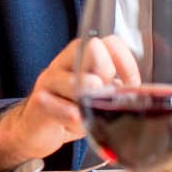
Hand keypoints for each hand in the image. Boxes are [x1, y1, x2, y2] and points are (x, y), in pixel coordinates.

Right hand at [0, 35, 139, 170]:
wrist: (32, 129)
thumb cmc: (68, 109)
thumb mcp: (94, 97)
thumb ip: (112, 90)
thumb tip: (138, 95)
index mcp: (80, 56)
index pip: (108, 42)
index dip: (125, 62)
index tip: (131, 85)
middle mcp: (64, 63)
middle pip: (92, 51)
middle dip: (106, 74)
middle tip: (105, 95)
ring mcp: (49, 81)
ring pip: (75, 80)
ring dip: (89, 96)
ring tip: (91, 107)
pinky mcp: (38, 104)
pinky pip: (61, 108)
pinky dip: (73, 117)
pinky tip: (76, 122)